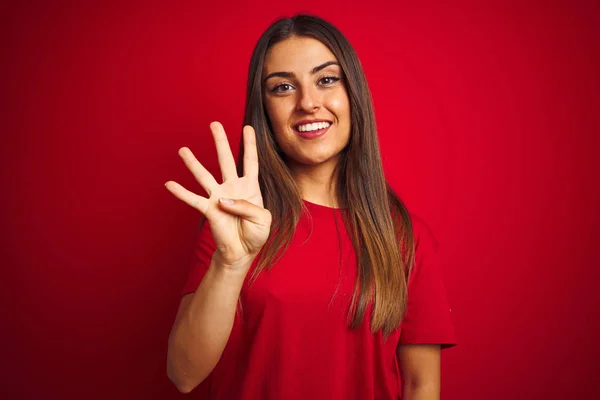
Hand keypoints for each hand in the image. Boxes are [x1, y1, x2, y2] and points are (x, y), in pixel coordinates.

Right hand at [165, 122, 271, 270]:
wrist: (243, 251)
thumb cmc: (255, 234)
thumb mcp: (263, 219)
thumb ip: (247, 207)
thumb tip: (222, 200)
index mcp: (250, 187)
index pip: (250, 161)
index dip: (250, 144)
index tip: (248, 127)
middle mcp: (232, 188)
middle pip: (226, 160)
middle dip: (221, 142)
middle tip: (214, 124)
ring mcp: (219, 197)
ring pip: (205, 176)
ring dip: (194, 163)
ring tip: (182, 150)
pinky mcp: (209, 210)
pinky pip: (193, 199)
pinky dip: (181, 192)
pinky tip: (169, 184)